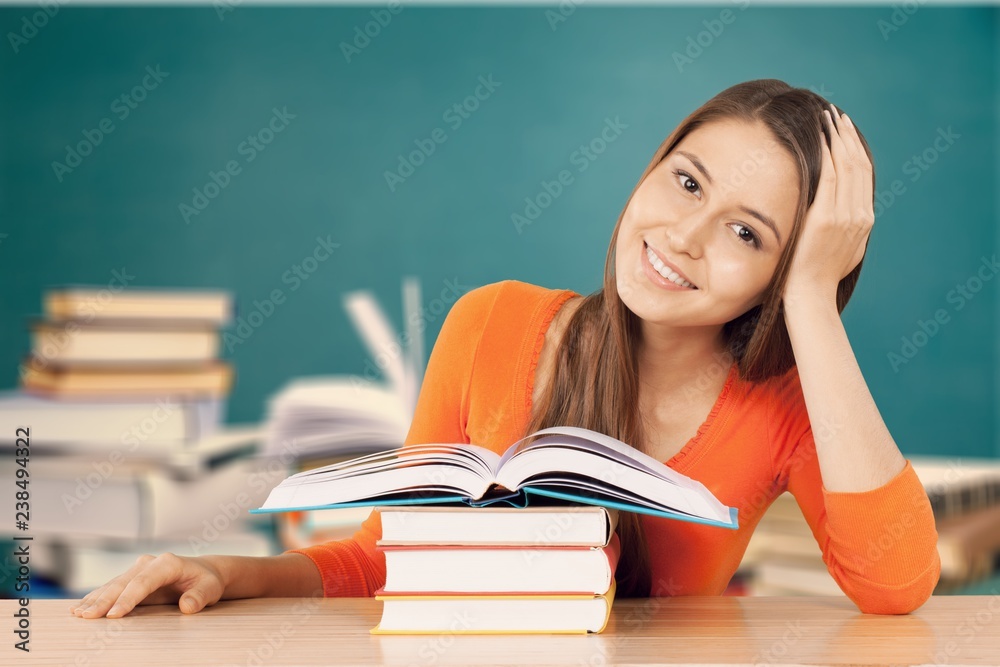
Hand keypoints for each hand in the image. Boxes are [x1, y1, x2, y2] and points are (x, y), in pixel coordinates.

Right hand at [68, 553, 227, 618]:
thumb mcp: (210, 588)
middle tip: (87, 617)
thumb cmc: (206, 581)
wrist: (203, 573)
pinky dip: (96, 597)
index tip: (114, 615)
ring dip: (95, 599)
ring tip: (78, 613)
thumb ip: (199, 596)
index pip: (143, 582)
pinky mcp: (131, 578)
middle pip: (122, 583)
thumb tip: (187, 606)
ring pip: (113, 585)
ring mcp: (138, 570)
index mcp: (167, 563)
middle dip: (104, 600)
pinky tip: (80, 607)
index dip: (128, 598)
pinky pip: (111, 588)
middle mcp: (148, 563)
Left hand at [784, 102, 873, 301]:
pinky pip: (828, 177)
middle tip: (837, 115)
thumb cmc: (817, 278)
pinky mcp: (826, 218)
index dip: (855, 149)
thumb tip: (841, 214)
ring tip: (827, 118)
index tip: (845, 131)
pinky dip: (826, 154)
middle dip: (847, 136)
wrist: (810, 296)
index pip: (863, 175)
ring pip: (845, 166)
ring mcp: (844, 215)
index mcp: (864, 220)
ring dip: (837, 138)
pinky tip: (820, 138)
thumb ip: (844, 228)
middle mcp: (859, 214)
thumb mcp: (841, 250)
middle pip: (857, 164)